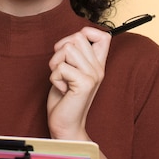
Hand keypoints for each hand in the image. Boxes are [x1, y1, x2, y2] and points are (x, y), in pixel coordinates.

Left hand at [47, 26, 110, 140]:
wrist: (66, 125)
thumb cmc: (65, 99)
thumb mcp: (71, 72)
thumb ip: (75, 56)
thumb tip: (71, 38)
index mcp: (98, 64)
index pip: (103, 35)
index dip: (86, 32)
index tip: (72, 47)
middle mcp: (98, 68)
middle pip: (78, 37)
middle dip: (60, 50)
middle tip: (61, 68)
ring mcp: (93, 75)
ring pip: (67, 49)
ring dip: (55, 63)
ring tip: (61, 79)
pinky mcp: (84, 83)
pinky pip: (61, 66)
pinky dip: (54, 77)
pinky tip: (62, 89)